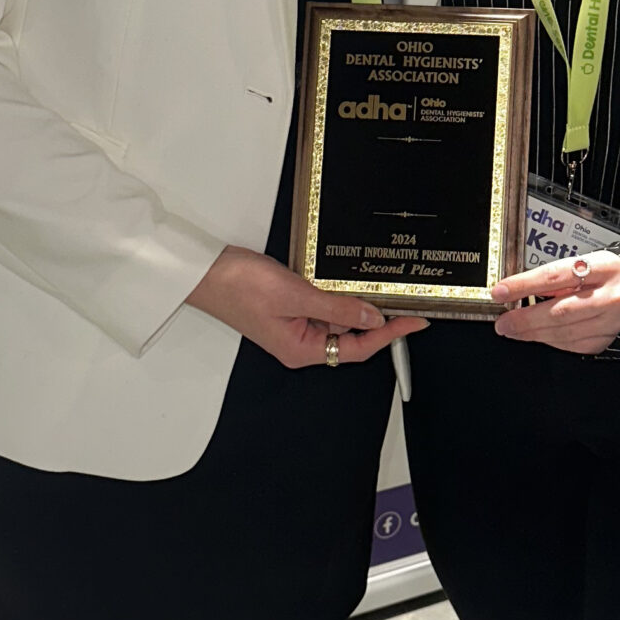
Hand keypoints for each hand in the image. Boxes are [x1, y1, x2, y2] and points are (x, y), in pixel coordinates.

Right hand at [187, 246, 425, 369]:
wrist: (203, 270)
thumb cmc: (238, 286)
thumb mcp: (296, 294)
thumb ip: (337, 307)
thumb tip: (374, 318)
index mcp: (301, 350)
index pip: (358, 348)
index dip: (390, 335)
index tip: (415, 321)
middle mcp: (300, 343)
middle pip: (351, 336)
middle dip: (379, 319)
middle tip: (406, 299)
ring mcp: (294, 325)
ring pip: (338, 319)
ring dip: (359, 305)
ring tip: (385, 288)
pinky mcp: (288, 308)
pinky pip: (323, 305)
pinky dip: (340, 295)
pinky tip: (352, 282)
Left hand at [491, 250, 619, 354]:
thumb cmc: (605, 277)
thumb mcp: (586, 264)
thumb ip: (557, 276)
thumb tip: (518, 290)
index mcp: (604, 267)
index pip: (555, 275)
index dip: (523, 285)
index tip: (500, 291)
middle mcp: (612, 295)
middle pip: (559, 311)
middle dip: (525, 319)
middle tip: (503, 322)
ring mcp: (611, 321)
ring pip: (563, 332)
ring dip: (532, 333)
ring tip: (512, 330)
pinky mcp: (606, 340)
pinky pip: (571, 345)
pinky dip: (550, 341)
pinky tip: (536, 335)